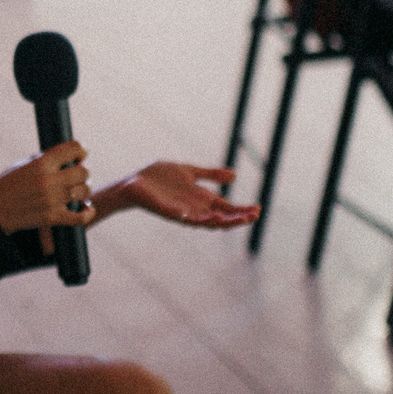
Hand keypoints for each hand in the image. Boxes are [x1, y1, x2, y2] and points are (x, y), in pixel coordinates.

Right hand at [0, 141, 92, 235]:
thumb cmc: (7, 186)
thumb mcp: (22, 164)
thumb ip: (45, 159)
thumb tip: (71, 155)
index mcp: (41, 163)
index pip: (74, 148)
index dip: (80, 152)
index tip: (77, 158)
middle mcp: (48, 180)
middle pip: (83, 172)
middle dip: (81, 173)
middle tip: (74, 178)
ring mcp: (52, 200)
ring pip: (84, 191)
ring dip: (83, 191)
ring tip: (75, 193)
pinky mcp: (52, 218)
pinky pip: (81, 217)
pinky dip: (88, 213)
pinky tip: (87, 208)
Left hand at [93, 161, 259, 228]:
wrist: (134, 181)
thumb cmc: (160, 178)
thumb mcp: (190, 172)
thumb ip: (210, 175)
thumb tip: (234, 177)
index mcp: (201, 199)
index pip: (226, 208)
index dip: (241, 210)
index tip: (257, 209)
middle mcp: (194, 209)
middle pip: (220, 218)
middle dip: (236, 218)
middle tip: (252, 217)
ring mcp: (181, 212)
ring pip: (204, 221)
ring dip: (220, 221)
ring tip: (233, 219)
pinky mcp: (167, 211)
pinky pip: (183, 217)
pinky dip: (195, 218)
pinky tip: (207, 216)